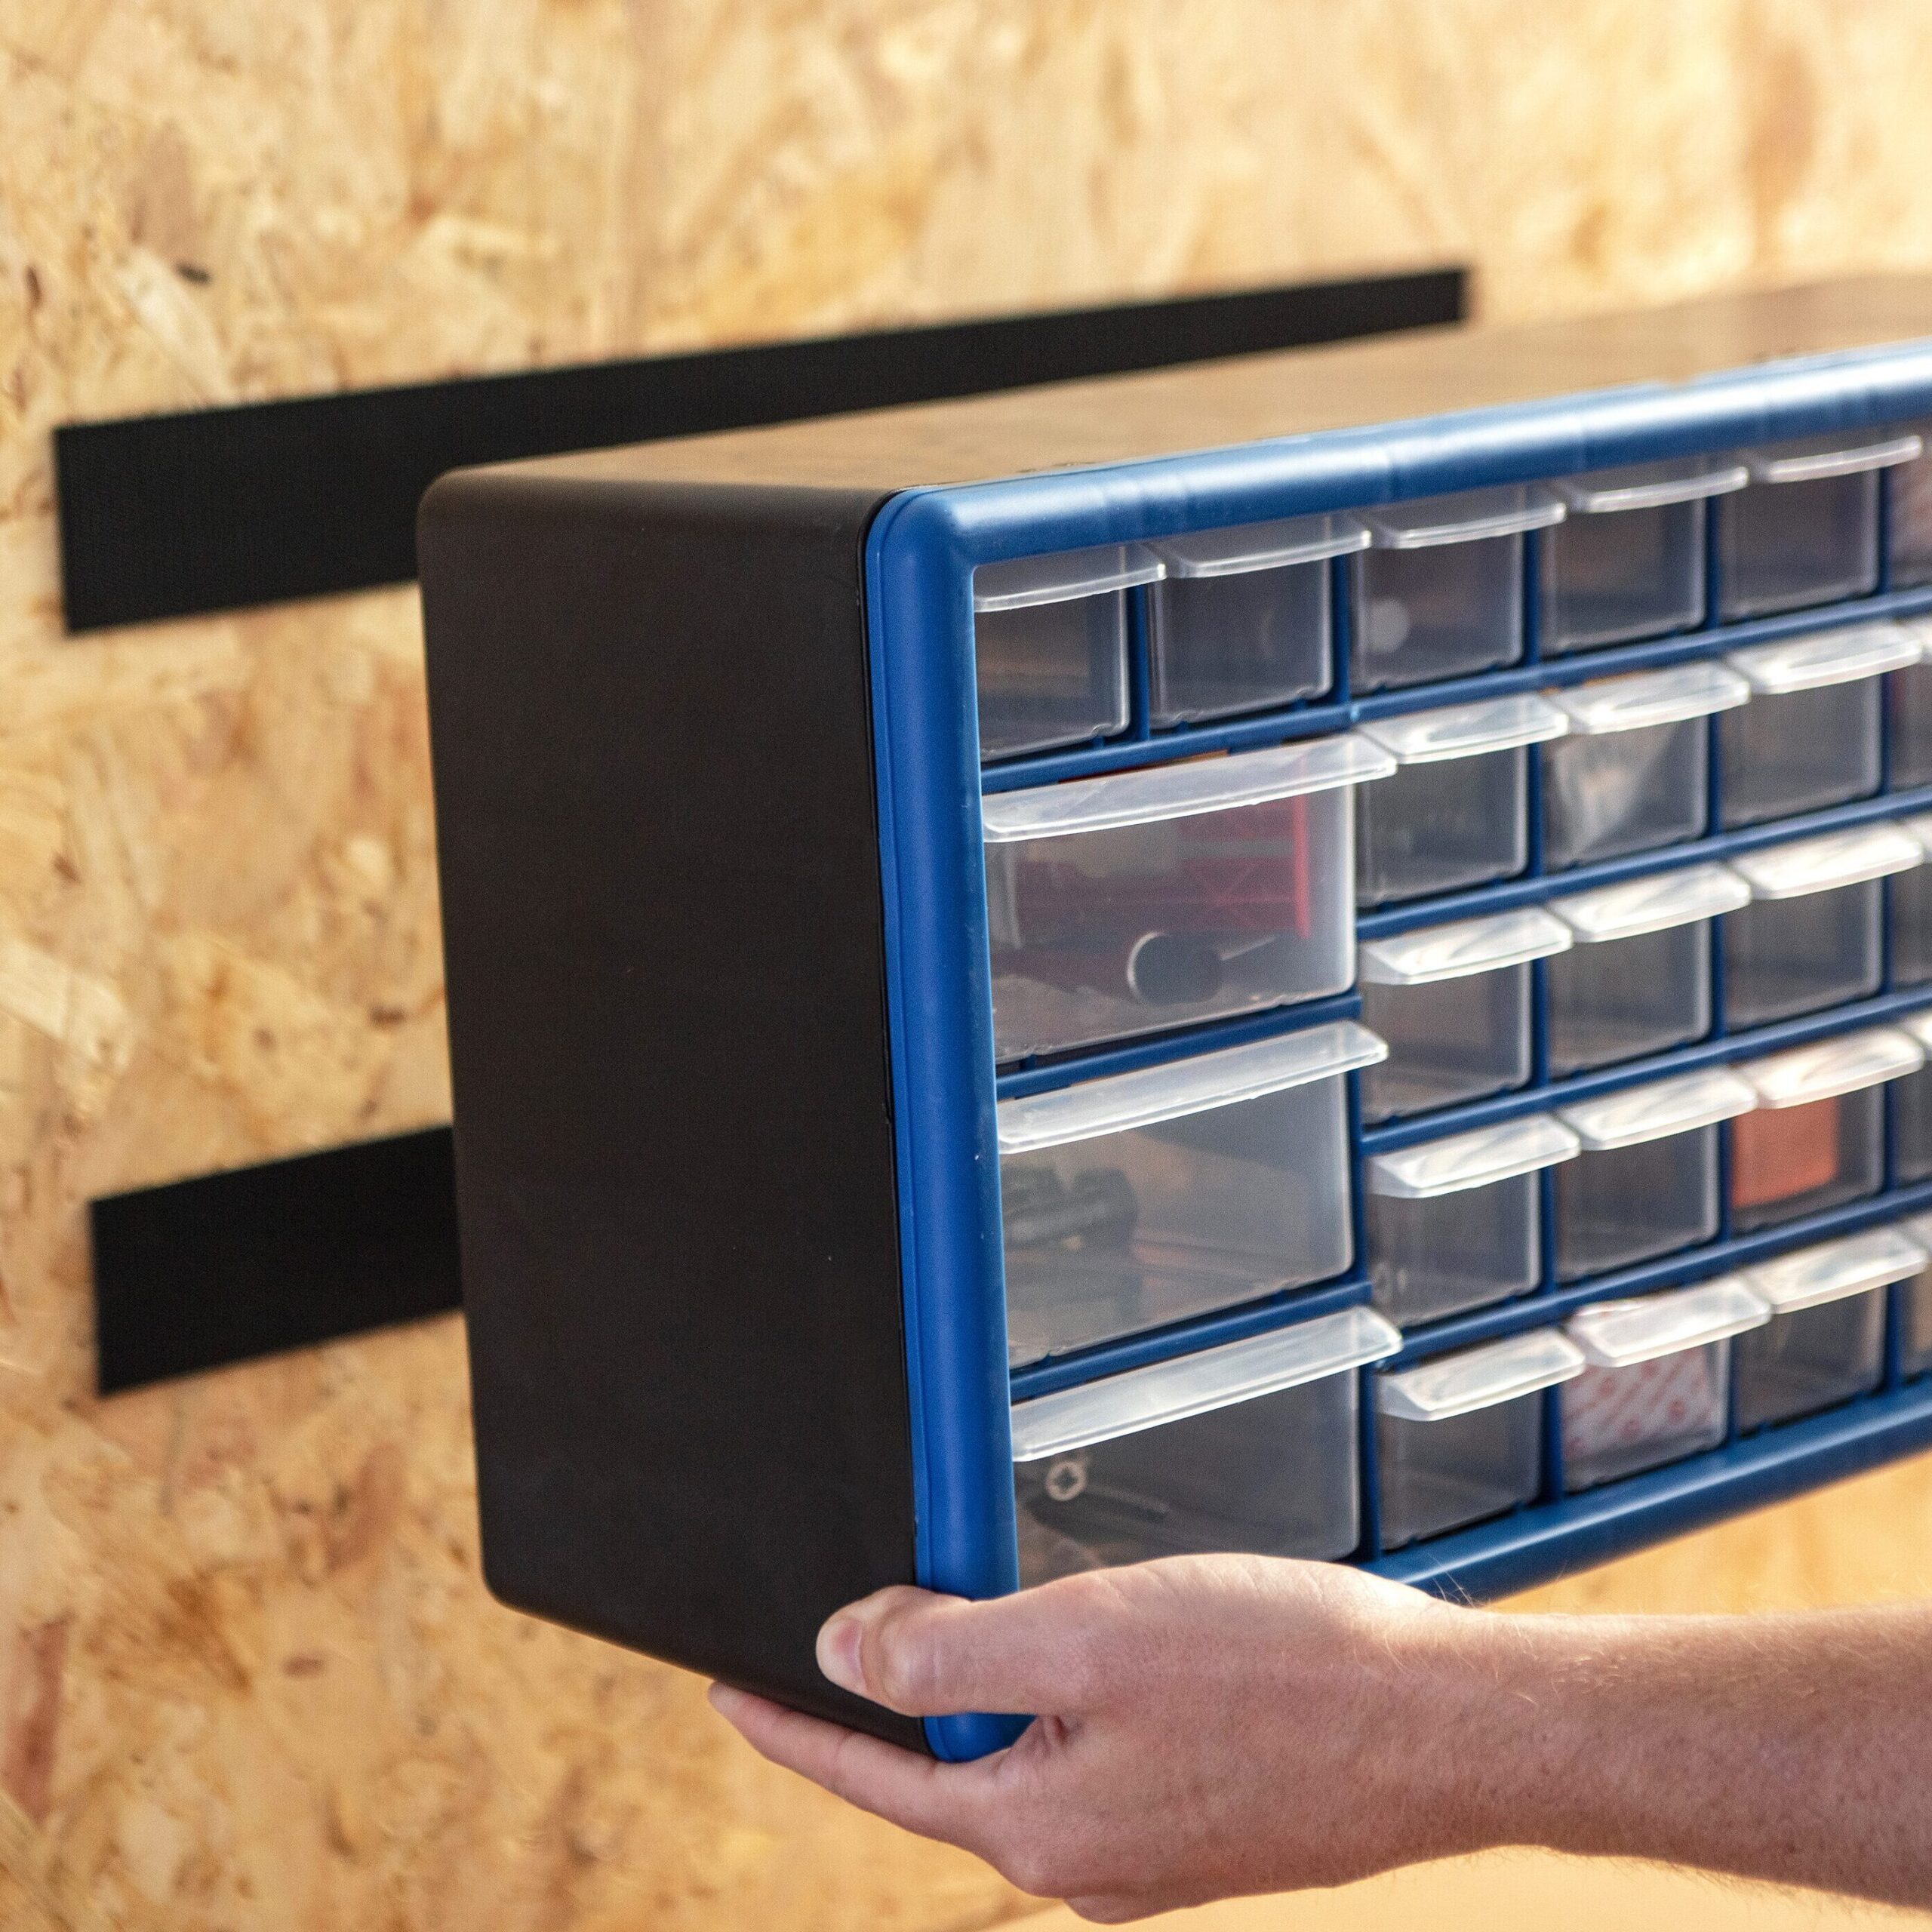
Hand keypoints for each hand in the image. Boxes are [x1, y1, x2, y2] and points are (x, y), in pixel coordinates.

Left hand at [708, 1555, 1518, 1920]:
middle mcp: (1085, 1859)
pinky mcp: (1202, 1819)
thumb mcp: (1086, 1636)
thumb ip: (950, 1653)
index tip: (728, 1689)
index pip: (873, 1774)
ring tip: (1010, 1613)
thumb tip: (841, 1654)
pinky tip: (1112, 1649)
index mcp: (1037, 1826)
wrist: (1448, 1725)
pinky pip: (1094, 1754)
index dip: (793, 1722)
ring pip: (1027, 1752)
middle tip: (890, 1603)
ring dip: (1002, 1682)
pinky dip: (1071, 1695)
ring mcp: (1149, 1847)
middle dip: (911, 1685)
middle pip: (950, 1762)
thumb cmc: (1285, 1672)